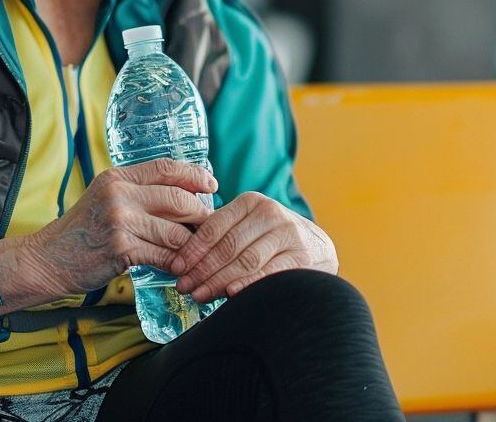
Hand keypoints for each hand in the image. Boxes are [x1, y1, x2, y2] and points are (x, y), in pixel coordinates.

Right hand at [0, 158, 214, 314]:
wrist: (47, 259)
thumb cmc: (80, 233)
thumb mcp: (104, 199)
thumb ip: (135, 194)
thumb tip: (181, 198)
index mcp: (117, 177)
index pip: (166, 167)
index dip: (194, 175)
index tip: (212, 184)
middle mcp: (120, 194)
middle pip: (177, 198)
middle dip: (200, 214)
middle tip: (209, 225)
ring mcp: (120, 221)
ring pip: (175, 231)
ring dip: (190, 245)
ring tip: (195, 253)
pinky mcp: (121, 249)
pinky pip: (163, 255)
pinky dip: (175, 264)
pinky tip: (178, 269)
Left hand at [170, 192, 336, 303]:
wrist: (318, 248)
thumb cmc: (271, 240)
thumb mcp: (249, 225)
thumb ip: (222, 234)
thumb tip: (181, 259)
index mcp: (251, 201)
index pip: (214, 227)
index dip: (192, 249)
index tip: (176, 268)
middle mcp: (271, 213)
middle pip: (227, 246)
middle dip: (202, 269)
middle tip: (184, 287)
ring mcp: (288, 234)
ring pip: (245, 260)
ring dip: (218, 280)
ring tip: (200, 295)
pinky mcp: (303, 256)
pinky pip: (269, 273)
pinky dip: (248, 284)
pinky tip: (231, 294)